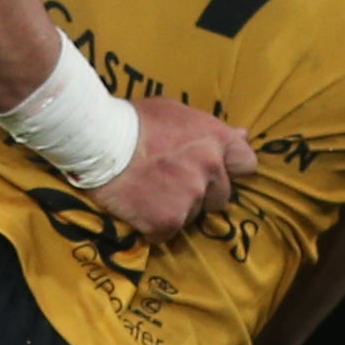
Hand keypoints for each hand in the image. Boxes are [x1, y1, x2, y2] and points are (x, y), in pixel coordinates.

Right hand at [90, 96, 253, 237]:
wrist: (98, 140)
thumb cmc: (134, 120)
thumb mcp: (176, 112)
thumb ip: (209, 128)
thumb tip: (243, 135)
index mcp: (216, 139)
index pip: (246, 163)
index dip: (231, 170)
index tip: (214, 173)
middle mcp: (210, 169)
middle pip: (221, 196)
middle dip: (202, 193)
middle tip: (171, 183)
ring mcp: (191, 197)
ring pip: (193, 214)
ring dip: (177, 209)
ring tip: (149, 191)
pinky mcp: (168, 221)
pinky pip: (167, 231)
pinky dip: (154, 225)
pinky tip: (138, 208)